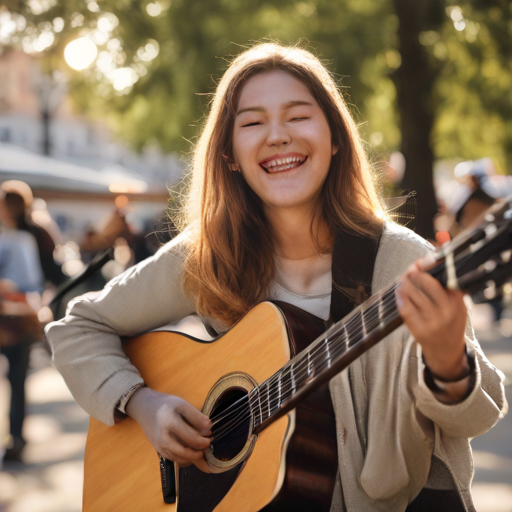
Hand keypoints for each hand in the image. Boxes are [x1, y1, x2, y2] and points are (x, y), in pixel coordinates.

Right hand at [125, 387, 212, 471]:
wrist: (145, 408)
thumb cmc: (166, 404)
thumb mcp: (182, 404)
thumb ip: (196, 416)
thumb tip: (209, 429)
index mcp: (170, 422)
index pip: (191, 435)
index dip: (205, 437)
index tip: (211, 434)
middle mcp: (163, 436)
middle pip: (186, 449)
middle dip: (201, 448)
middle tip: (208, 442)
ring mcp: (160, 446)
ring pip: (182, 458)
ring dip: (195, 456)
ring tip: (202, 448)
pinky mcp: (160, 451)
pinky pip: (176, 460)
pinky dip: (186, 459)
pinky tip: (193, 452)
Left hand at [395, 255, 469, 380]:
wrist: (447, 351)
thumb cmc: (450, 321)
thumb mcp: (455, 301)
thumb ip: (447, 277)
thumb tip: (440, 238)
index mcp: (458, 302)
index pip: (446, 277)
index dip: (431, 265)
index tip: (423, 260)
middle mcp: (447, 312)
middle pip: (428, 283)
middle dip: (416, 273)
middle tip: (411, 269)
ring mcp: (432, 322)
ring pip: (413, 294)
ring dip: (405, 283)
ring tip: (404, 279)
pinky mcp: (418, 330)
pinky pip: (405, 308)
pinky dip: (400, 297)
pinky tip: (399, 292)